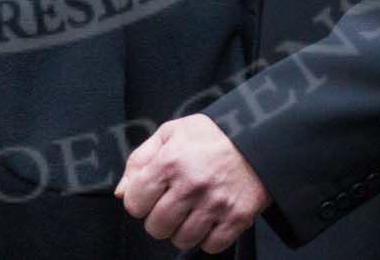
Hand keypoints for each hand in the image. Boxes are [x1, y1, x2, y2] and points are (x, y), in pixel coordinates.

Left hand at [116, 114, 269, 253]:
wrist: (259, 136)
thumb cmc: (211, 135)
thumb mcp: (170, 133)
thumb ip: (139, 160)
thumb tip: (121, 192)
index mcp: (170, 162)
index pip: (135, 204)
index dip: (140, 201)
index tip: (151, 195)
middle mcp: (191, 185)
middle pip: (156, 227)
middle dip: (159, 218)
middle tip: (172, 204)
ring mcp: (215, 204)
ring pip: (182, 240)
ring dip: (182, 229)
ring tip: (191, 211)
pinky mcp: (237, 218)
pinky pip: (211, 246)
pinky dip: (208, 237)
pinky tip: (210, 219)